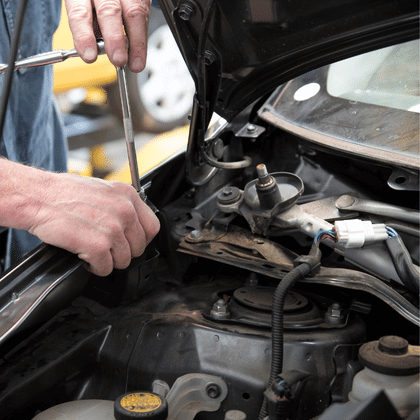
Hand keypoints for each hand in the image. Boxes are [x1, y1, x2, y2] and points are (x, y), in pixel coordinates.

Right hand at [27, 173, 159, 276]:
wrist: (36, 196)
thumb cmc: (62, 192)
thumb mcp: (102, 189)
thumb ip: (120, 205)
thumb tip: (130, 222)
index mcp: (127, 195)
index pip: (152, 226)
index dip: (141, 239)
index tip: (130, 242)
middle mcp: (124, 211)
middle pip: (139, 246)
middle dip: (123, 252)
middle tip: (107, 249)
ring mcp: (112, 228)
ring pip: (124, 260)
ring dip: (109, 261)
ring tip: (94, 253)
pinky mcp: (97, 245)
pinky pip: (106, 268)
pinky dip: (95, 268)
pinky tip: (85, 258)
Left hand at [64, 0, 149, 71]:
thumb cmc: (95, 5)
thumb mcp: (85, 13)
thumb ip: (87, 31)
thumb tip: (93, 51)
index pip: (79, 13)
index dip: (84, 35)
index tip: (89, 55)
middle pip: (109, 10)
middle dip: (114, 38)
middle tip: (118, 59)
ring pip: (134, 12)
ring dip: (136, 42)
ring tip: (135, 62)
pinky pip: (144, 15)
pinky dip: (142, 38)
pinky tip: (140, 53)